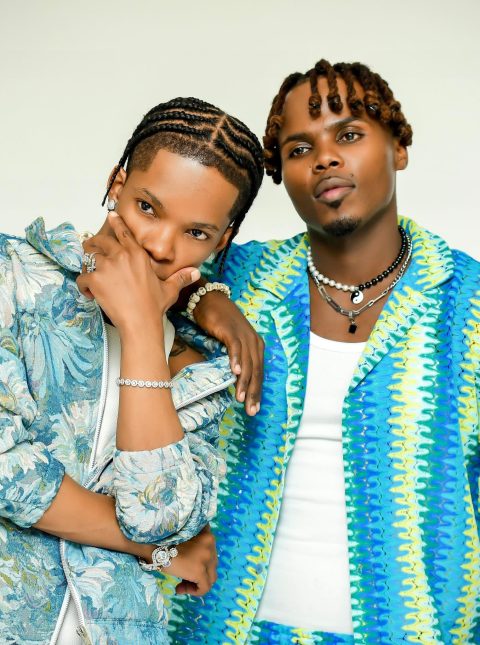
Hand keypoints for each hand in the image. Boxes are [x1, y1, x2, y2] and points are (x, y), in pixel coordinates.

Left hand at [77, 212, 199, 334]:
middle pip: (100, 241)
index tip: (110, 216)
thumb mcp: (170, 290)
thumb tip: (195, 273)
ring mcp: (106, 267)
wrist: (140, 322)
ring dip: (86, 265)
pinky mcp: (95, 279)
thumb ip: (180, 278)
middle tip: (91, 250)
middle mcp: (120, 256)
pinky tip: (90, 294)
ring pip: (88, 257)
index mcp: (137, 255)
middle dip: (93, 244)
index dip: (116, 222)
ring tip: (90, 274)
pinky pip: (81, 277)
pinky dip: (83, 285)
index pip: (123, 232)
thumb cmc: (154, 307)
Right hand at [163, 525, 217, 595]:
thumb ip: (195, 544)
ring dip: (197, 583)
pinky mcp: (200, 570)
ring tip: (181, 584)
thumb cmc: (162, 540)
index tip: (187, 566)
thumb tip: (194, 563)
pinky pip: (205, 588)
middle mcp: (211, 542)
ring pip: (211, 577)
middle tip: (182, 576)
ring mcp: (207, 556)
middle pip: (212, 564)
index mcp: (206, 532)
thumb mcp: (183, 537)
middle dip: (199, 573)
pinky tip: (179, 589)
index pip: (211, 551)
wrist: (152, 544)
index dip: (201, 561)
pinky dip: (194, 592)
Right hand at [192, 291, 263, 415]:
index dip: (257, 392)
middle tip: (251, 411)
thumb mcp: (232, 342)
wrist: (210, 299)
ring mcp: (243, 335)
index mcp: (256, 346)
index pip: (258, 373)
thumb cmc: (220, 323)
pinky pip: (235, 348)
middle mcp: (253, 342)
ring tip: (241, 398)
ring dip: (244, 382)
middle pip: (256, 371)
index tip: (254, 409)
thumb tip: (235, 378)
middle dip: (254, 392)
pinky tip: (235, 372)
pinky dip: (236, 360)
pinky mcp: (231, 330)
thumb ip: (236, 358)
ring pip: (247, 363)